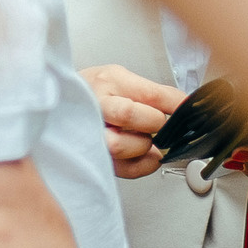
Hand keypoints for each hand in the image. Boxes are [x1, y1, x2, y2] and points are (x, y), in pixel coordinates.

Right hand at [81, 64, 183, 178]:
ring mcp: (90, 134)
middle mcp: (96, 107)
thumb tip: (184, 107)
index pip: (149, 93)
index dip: (174, 103)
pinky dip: (141, 165)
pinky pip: (122, 168)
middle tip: (158, 123)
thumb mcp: (120, 78)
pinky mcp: (93, 157)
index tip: (186, 109)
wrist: (61, 104)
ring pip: (118, 145)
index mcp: (108, 82)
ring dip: (141, 145)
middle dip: (153, 122)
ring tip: (144, 138)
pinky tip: (145, 155)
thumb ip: (152, 93)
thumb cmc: (92, 91)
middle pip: (128, 115)